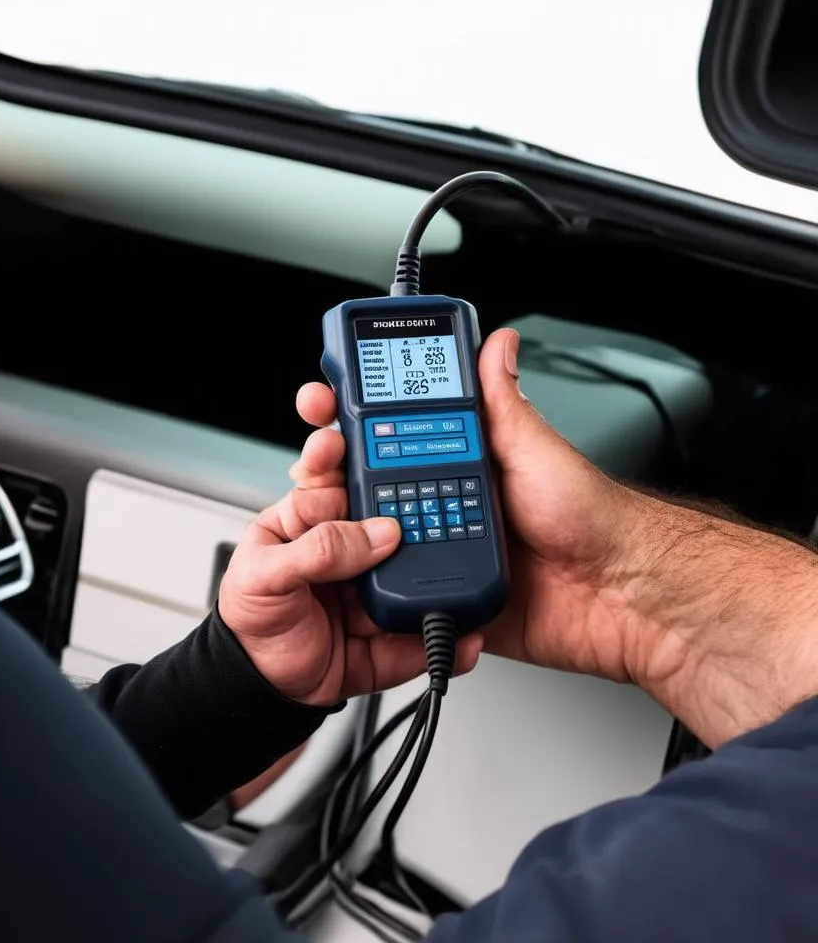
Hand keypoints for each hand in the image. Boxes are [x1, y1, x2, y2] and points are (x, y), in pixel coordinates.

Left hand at [217, 400, 482, 706]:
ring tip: (465, 571)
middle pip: (388, 524)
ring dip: (441, 576)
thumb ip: (316, 550)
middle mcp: (343, 554)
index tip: (378, 451)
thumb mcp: (263, 577)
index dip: (355, 465)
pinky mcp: (387, 634)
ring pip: (413, 577)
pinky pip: (420, 633)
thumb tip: (377, 533)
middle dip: (418, 516)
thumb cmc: (248, 626)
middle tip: (439, 505)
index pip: (336, 484)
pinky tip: (465, 633)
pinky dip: (448, 638)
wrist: (261, 693)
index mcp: (305, 527)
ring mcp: (369, 593)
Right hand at [296, 328, 817, 746]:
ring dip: (353, 527)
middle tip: (321, 457)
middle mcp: (453, 500)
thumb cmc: (593, 520)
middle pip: (377, 484)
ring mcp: (448, 548)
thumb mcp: (538, 449)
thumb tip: (496, 344)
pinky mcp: (450, 593)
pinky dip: (380, 583)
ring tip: (333, 512)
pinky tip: (361, 568)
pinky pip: (402, 591)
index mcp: (469, 459)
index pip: (399, 430)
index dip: (359, 417)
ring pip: (378, 536)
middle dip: (340, 470)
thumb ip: (504, 403)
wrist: (620, 598)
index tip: (328, 400)